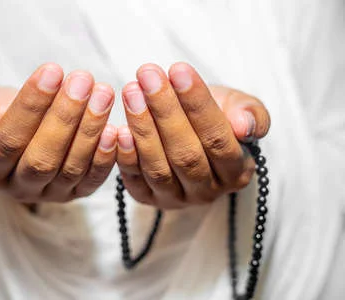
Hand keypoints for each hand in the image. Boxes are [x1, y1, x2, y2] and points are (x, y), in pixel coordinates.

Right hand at [0, 63, 116, 202]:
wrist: (21, 132)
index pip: (9, 140)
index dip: (31, 106)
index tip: (52, 71)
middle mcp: (19, 188)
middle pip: (42, 158)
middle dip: (65, 116)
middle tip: (83, 80)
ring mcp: (50, 194)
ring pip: (70, 168)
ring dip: (90, 130)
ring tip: (103, 94)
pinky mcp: (76, 193)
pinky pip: (92, 180)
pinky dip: (105, 157)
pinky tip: (115, 130)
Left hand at [116, 63, 269, 208]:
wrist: (193, 133)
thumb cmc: (219, 116)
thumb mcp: (240, 108)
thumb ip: (251, 114)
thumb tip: (244, 126)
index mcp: (237, 171)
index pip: (217, 139)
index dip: (197, 105)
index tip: (179, 70)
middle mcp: (207, 192)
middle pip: (185, 154)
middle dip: (165, 111)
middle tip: (148, 75)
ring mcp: (176, 199)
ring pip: (158, 168)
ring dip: (143, 128)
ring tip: (131, 91)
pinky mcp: (148, 198)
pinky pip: (136, 181)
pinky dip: (126, 156)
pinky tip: (119, 129)